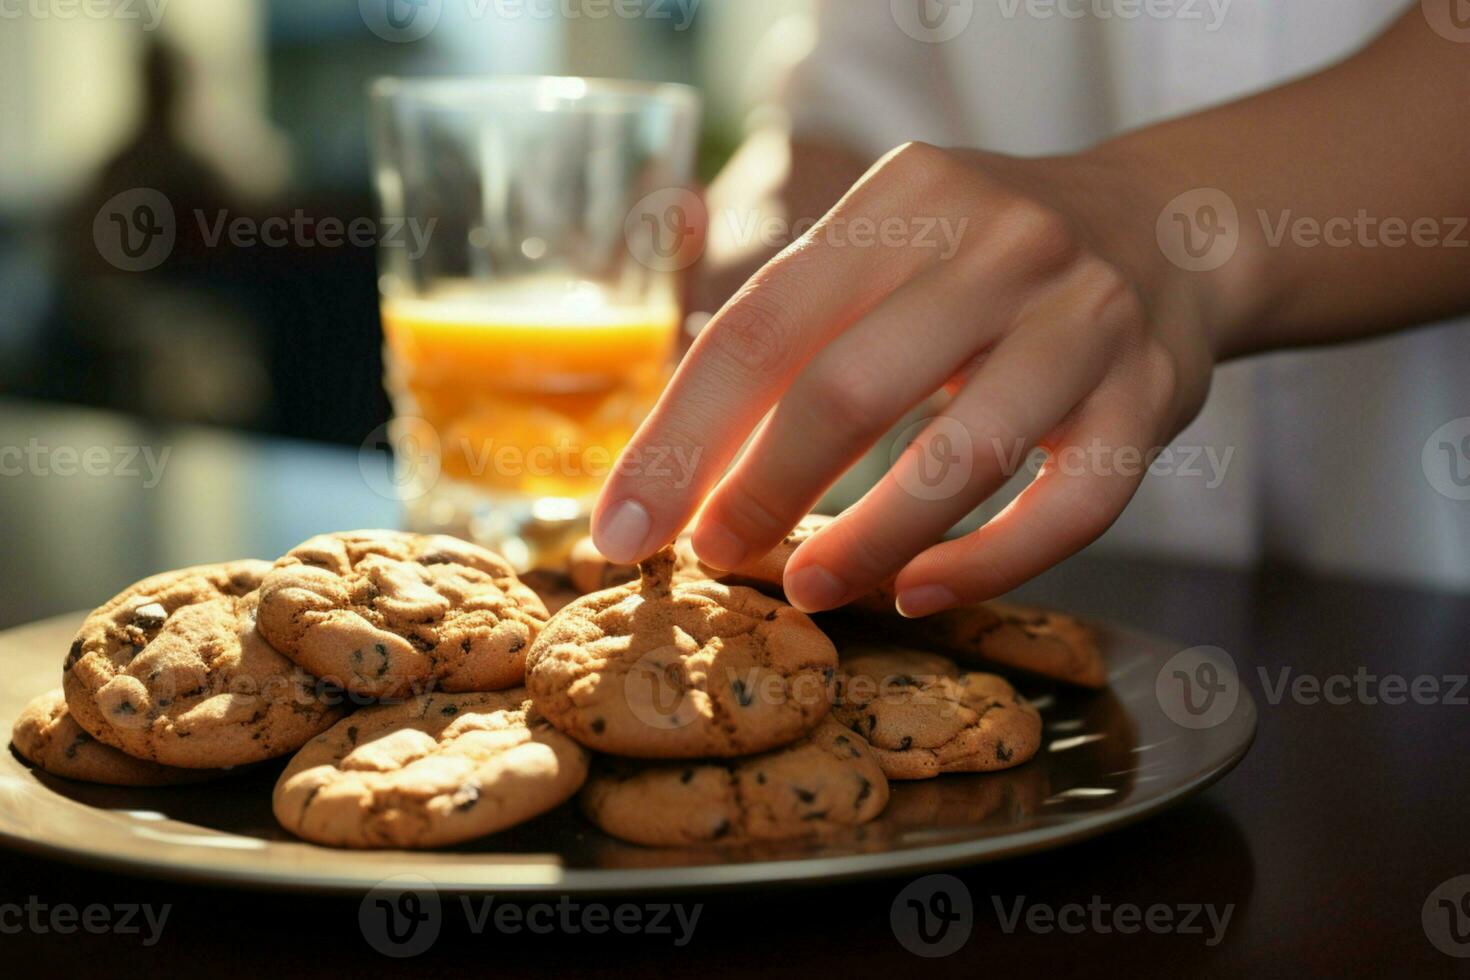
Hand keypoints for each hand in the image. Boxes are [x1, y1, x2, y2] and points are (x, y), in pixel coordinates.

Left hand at [593, 141, 1219, 615]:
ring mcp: (1087, 322)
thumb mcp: (886, 244)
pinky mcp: (1150, 399)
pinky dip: (988, 565)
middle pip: (849, 387)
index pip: (760, 326)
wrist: (1169, 229)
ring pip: (964, 457)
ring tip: (810, 589)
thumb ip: (787, 331)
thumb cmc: (983, 262)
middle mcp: (1001, 248)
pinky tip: (920, 592)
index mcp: (904, 200)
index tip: (624, 527)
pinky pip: (1070, 509)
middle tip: (711, 554)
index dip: (681, 438)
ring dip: (867, 540)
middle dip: (760, 490)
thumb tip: (673, 467)